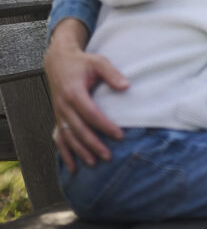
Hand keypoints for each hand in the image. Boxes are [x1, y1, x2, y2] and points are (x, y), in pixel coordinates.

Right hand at [45, 22, 128, 171]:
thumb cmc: (82, 62)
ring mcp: (59, 113)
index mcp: (74, 92)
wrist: (58, 61)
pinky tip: (72, 167)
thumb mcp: (98, 62)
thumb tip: (126, 86)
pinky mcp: (58, 117)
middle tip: (108, 156)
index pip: (91, 113)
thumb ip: (112, 74)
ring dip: (80, 151)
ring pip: (68, 137)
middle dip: (93, 144)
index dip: (105, 126)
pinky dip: (65, 153)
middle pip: (79, 129)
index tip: (119, 135)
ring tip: (94, 163)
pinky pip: (59, 138)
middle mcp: (64, 105)